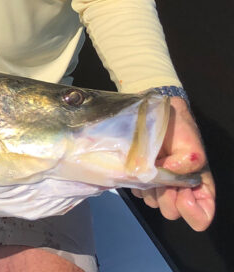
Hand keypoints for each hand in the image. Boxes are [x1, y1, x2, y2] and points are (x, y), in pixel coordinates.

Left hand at [132, 97, 215, 230]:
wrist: (159, 117)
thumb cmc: (180, 131)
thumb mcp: (191, 147)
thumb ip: (185, 164)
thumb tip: (164, 175)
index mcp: (199, 189)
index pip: (201, 219)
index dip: (191, 211)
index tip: (181, 191)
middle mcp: (180, 192)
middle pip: (171, 212)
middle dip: (166, 194)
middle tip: (163, 173)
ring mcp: (159, 188)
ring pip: (152, 202)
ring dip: (150, 186)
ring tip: (152, 164)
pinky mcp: (141, 180)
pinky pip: (137, 191)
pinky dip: (138, 181)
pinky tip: (141, 166)